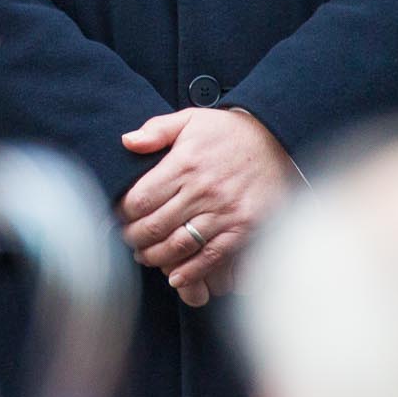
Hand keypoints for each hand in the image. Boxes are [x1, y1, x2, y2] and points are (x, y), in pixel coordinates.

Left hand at [118, 108, 295, 293]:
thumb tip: (127, 142)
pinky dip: (192, 271)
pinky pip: (213, 256)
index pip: (140, 199)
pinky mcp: (246, 228)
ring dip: (156, 257)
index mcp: (185, 164)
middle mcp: (203, 190)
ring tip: (145, 256)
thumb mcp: (190, 119)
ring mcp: (226, 212)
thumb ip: (156, 130)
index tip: (118, 218)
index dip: (123, 214)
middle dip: (134, 239)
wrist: (279, 139)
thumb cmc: (229, 131)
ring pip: (180, 245)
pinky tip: (176, 277)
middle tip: (128, 241)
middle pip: (155, 226)